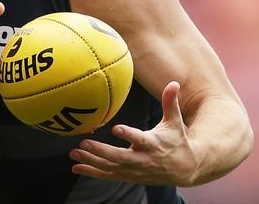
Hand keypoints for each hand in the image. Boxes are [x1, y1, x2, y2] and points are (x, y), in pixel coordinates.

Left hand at [69, 81, 197, 185]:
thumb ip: (171, 102)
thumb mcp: (174, 121)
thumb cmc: (177, 139)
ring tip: (73, 153)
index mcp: (153, 144)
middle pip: (120, 157)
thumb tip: (174, 82)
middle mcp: (143, 159)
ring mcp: (134, 170)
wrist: (184, 168)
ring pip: (110, 167)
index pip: (140, 139)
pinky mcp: (129, 176)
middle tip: (84, 142)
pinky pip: (108, 175)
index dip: (128, 135)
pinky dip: (92, 172)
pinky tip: (76, 168)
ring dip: (91, 161)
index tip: (115, 128)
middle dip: (101, 151)